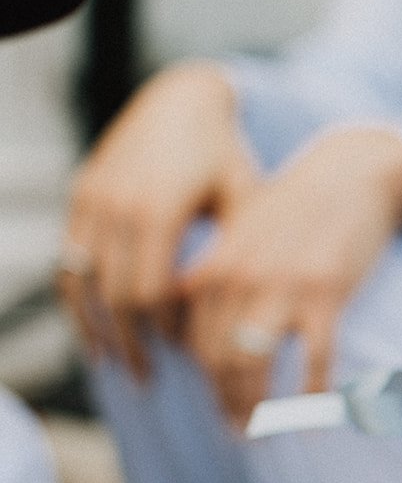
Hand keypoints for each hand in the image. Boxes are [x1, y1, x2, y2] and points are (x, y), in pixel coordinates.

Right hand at [59, 61, 257, 378]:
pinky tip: (92, 331)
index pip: (153, 296)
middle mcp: (115, 208)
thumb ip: (237, 254)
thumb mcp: (243, 199)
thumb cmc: (227, 157)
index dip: (167, 335)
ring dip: (97, 329)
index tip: (187, 363)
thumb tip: (251, 320)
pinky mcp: (78, 197)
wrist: (183, 101)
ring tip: (117, 365)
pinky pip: (67, 261)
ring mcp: (90, 201)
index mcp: (158, 212)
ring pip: (82, 283)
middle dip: (132, 344)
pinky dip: (76, 301)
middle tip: (149, 381)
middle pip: (114, 297)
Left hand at [179, 126, 401, 430]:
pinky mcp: (325, 293)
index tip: (220, 408)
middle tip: (240, 435)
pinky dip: (313, 395)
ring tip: (267, 433)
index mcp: (212, 267)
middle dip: (226, 406)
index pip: (192, 344)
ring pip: (255, 366)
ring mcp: (280, 287)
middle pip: (218, 362)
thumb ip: (217, 278)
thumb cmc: (299, 208)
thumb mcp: (243, 234)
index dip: (204, 385)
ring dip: (258, 409)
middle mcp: (237, 278)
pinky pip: (313, 359)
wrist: (351, 174)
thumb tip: (199, 333)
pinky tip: (318, 416)